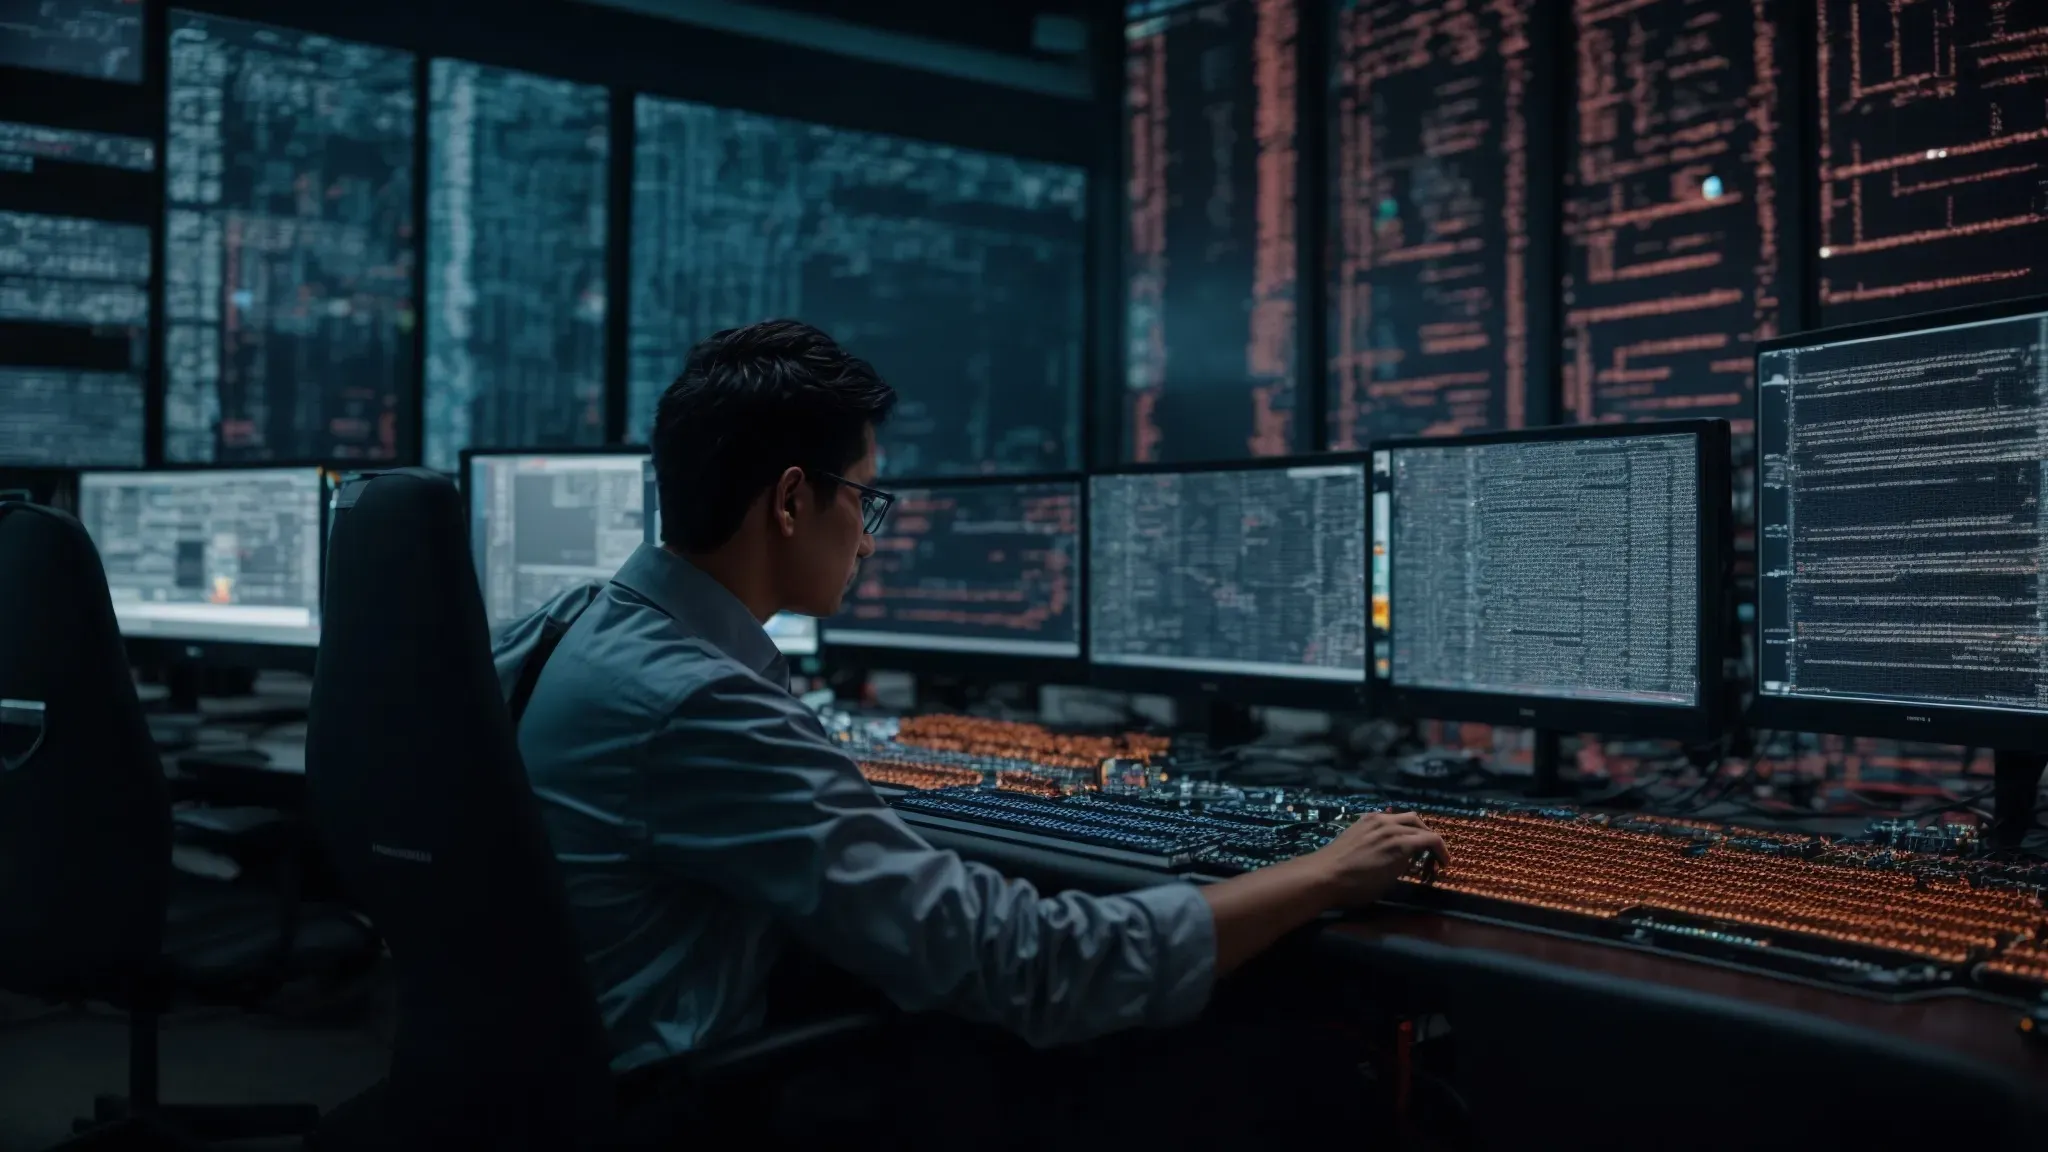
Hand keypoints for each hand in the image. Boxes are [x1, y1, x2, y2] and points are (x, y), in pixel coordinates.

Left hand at [1304, 811, 1448, 908]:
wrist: (1324, 875)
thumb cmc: (1357, 887)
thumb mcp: (1389, 881)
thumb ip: (1405, 864)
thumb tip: (1412, 858)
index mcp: (1401, 843)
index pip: (1433, 839)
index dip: (1442, 852)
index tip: (1443, 865)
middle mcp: (1391, 826)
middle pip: (1421, 825)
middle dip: (1430, 840)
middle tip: (1430, 857)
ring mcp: (1376, 820)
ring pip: (1404, 817)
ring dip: (1414, 830)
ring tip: (1413, 847)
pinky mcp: (1363, 820)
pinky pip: (1388, 817)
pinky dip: (1397, 826)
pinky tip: (1392, 839)